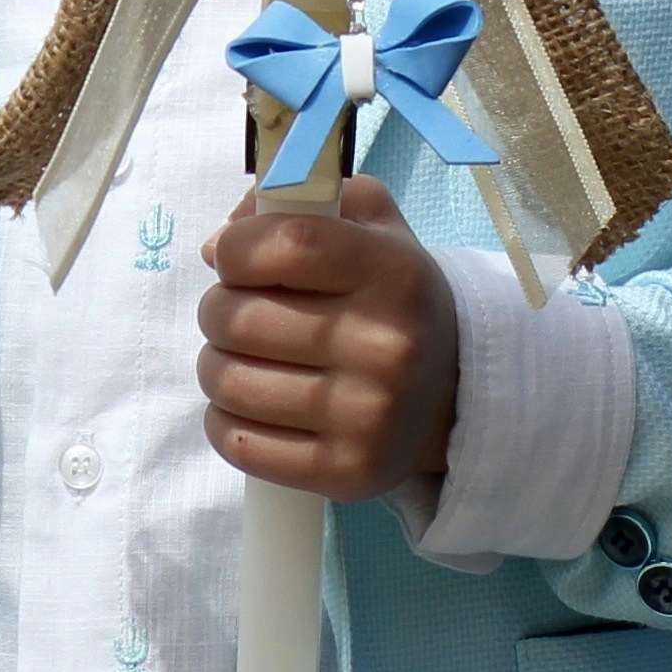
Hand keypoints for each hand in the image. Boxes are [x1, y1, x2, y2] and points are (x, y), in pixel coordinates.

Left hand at [198, 175, 459, 499]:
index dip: (236, 249)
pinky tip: (253, 406)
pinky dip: (225, 420)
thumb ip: (296, 199)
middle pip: (237, 317)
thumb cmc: (391, 300)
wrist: (454, 395)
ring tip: (246, 359)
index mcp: (394, 274)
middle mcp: (386, 347)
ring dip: (216, 365)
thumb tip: (217, 247)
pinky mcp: (347, 473)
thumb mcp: (369, 226)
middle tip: (241, 316)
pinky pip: (236, 442)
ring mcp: (368, 417)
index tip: (234, 259)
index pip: (283, 244)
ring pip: (226, 380)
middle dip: (218, 310)